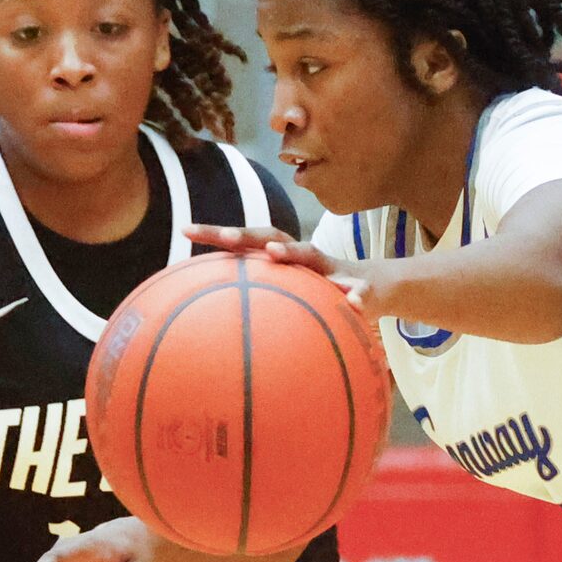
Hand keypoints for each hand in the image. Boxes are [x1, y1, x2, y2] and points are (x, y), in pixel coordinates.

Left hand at [185, 225, 390, 324]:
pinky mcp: (359, 284)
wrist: (376, 290)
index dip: (216, 234)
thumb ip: (263, 306)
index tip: (185, 231)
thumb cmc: (323, 299)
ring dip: (291, 251)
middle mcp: (303, 257)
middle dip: (247, 235)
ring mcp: (331, 268)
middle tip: (224, 237)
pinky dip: (356, 295)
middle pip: (270, 237)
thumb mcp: (292, 302)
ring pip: (310, 254)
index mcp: (283, 259)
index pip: (245, 241)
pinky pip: (357, 290)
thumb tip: (218, 331)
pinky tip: (354, 303)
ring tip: (273, 252)